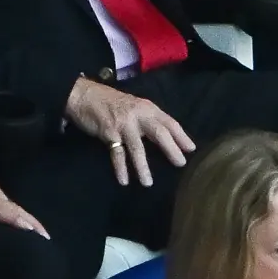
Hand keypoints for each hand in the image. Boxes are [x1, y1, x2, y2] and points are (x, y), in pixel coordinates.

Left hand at [0, 150, 48, 245]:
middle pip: (16, 210)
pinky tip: (28, 224)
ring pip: (17, 208)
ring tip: (42, 234)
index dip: (16, 219)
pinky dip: (23, 215)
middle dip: (31, 222)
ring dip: (30, 219)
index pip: (1, 210)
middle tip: (45, 237)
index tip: (31, 228)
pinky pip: (12, 206)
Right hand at [65, 78, 194, 186]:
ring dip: (143, 167)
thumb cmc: (113, 103)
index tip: (192, 149)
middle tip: (180, 164)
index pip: (169, 122)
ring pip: (137, 148)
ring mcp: (123, 124)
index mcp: (148, 108)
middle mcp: (139, 114)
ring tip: (148, 183)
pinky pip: (117, 154)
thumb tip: (166, 138)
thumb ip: (149, 120)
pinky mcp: (108, 132)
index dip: (181, 135)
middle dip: (171, 149)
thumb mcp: (135, 107)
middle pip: (159, 133)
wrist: (85, 95)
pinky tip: (124, 181)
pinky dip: (121, 168)